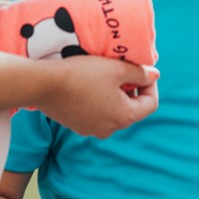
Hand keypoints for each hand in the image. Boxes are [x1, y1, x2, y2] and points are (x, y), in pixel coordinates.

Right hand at [40, 56, 158, 137]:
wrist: (44, 84)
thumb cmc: (82, 74)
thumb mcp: (116, 69)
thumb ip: (140, 73)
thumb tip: (154, 75)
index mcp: (124, 117)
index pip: (150, 103)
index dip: (150, 84)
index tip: (142, 69)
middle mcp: (110, 129)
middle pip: (132, 108)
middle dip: (131, 88)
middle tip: (122, 69)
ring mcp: (92, 130)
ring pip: (113, 111)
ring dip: (115, 94)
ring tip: (104, 75)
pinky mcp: (77, 126)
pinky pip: (96, 113)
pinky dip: (99, 100)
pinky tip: (88, 85)